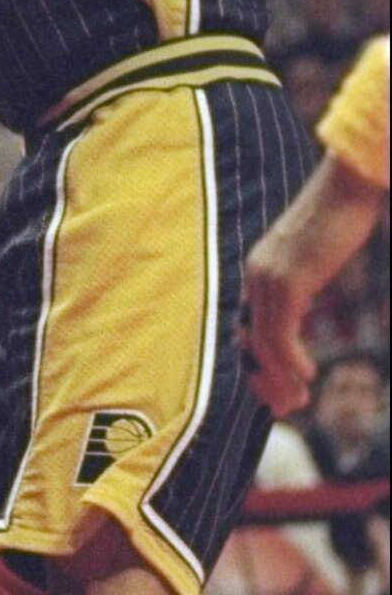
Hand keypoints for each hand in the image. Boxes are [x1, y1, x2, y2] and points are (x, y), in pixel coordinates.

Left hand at [241, 226, 320, 419]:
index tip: (276, 391)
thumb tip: (305, 311)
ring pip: (264, 343)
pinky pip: (281, 332)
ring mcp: (268, 278)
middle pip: (249, 340)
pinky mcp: (289, 280)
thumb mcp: (314, 260)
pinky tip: (309, 374)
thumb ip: (302, 286)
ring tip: (299, 400)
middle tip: (286, 408)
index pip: (248, 327)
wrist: (348, 186)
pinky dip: (292, 360)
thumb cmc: (338, 219)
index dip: (259, 364)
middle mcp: (256, 274)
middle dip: (266, 379)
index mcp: (259, 270)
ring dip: (281, 378)